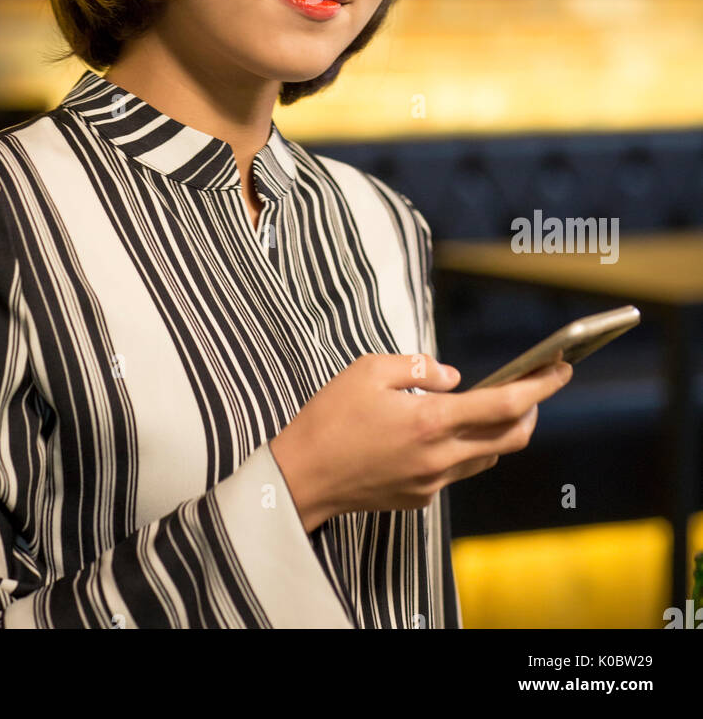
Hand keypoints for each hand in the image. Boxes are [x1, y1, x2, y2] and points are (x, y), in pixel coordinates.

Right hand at [270, 352, 572, 531]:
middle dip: (531, 408)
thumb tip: (452, 376)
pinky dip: (464, 446)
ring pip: (487, 456)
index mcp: (430, 420)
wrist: (302, 476)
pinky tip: (442, 429)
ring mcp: (432, 481)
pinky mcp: (420, 496)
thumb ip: (418, 367)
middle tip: (532, 383)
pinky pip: (458, 469)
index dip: (540, 386)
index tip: (561, 369)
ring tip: (487, 403)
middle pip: (512, 438)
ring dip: (499, 430)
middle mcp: (439, 456)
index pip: (504, 404)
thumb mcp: (369, 369)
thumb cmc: (330, 418)